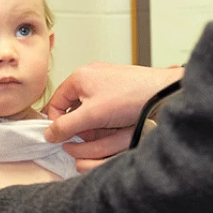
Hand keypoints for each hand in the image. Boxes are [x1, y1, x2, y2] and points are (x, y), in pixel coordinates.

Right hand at [43, 62, 182, 170]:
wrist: (164, 92)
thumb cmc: (131, 97)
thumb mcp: (92, 116)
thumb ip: (65, 126)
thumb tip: (48, 134)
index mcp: (79, 76)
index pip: (56, 103)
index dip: (58, 123)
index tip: (64, 138)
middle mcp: (90, 75)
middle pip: (73, 106)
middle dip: (80, 125)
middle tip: (91, 136)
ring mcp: (106, 80)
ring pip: (89, 108)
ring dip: (94, 123)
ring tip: (108, 130)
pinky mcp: (120, 87)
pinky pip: (104, 106)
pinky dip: (107, 118)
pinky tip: (118, 123)